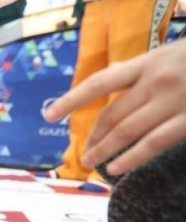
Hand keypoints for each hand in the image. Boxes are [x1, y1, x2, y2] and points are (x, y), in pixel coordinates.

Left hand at [44, 38, 185, 175]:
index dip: (72, 99)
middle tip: (81, 152)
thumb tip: (119, 80)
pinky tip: (117, 168)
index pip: (101, 82)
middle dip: (93, 135)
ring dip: (104, 149)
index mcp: (151, 61)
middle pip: (112, 113)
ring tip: (91, 163)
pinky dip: (132, 157)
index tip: (49, 113)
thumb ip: (148, 69)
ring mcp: (175, 99)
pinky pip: (155, 142)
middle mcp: (157, 79)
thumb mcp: (176, 53)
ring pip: (127, 130)